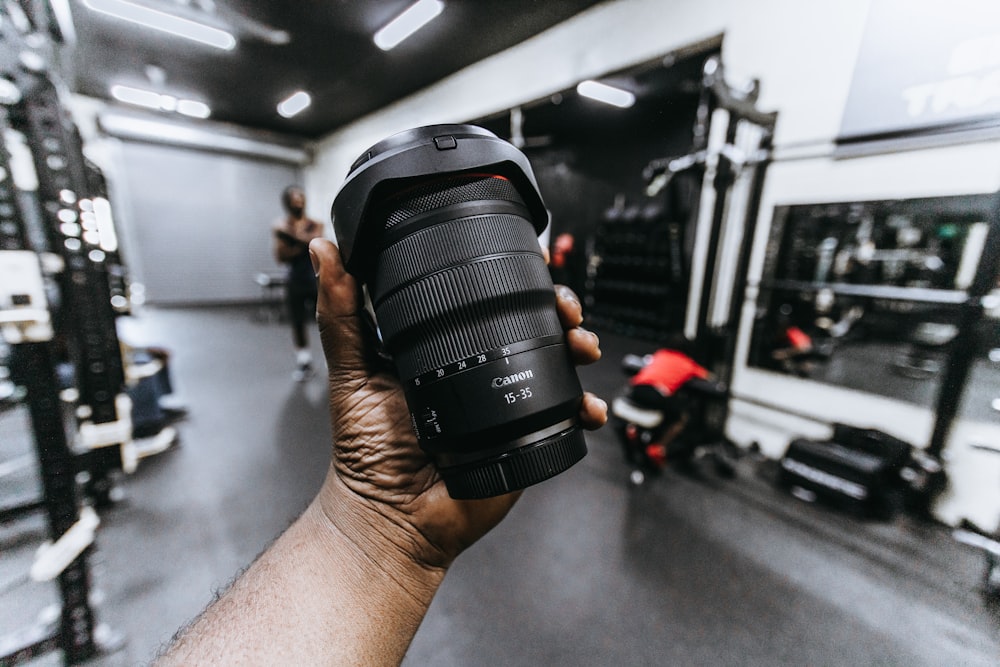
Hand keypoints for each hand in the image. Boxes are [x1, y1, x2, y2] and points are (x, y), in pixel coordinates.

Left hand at [308, 238, 605, 576]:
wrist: (391, 517)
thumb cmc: (365, 452)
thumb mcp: (349, 372)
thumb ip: (340, 314)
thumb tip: (326, 251)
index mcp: (442, 348)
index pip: (484, 302)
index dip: (511, 280)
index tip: (532, 263)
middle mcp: (478, 369)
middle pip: (530, 326)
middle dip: (557, 308)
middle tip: (562, 306)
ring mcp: (505, 403)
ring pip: (554, 364)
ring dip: (577, 346)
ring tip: (579, 344)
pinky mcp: (524, 438)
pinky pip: (563, 417)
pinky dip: (584, 407)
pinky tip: (585, 404)